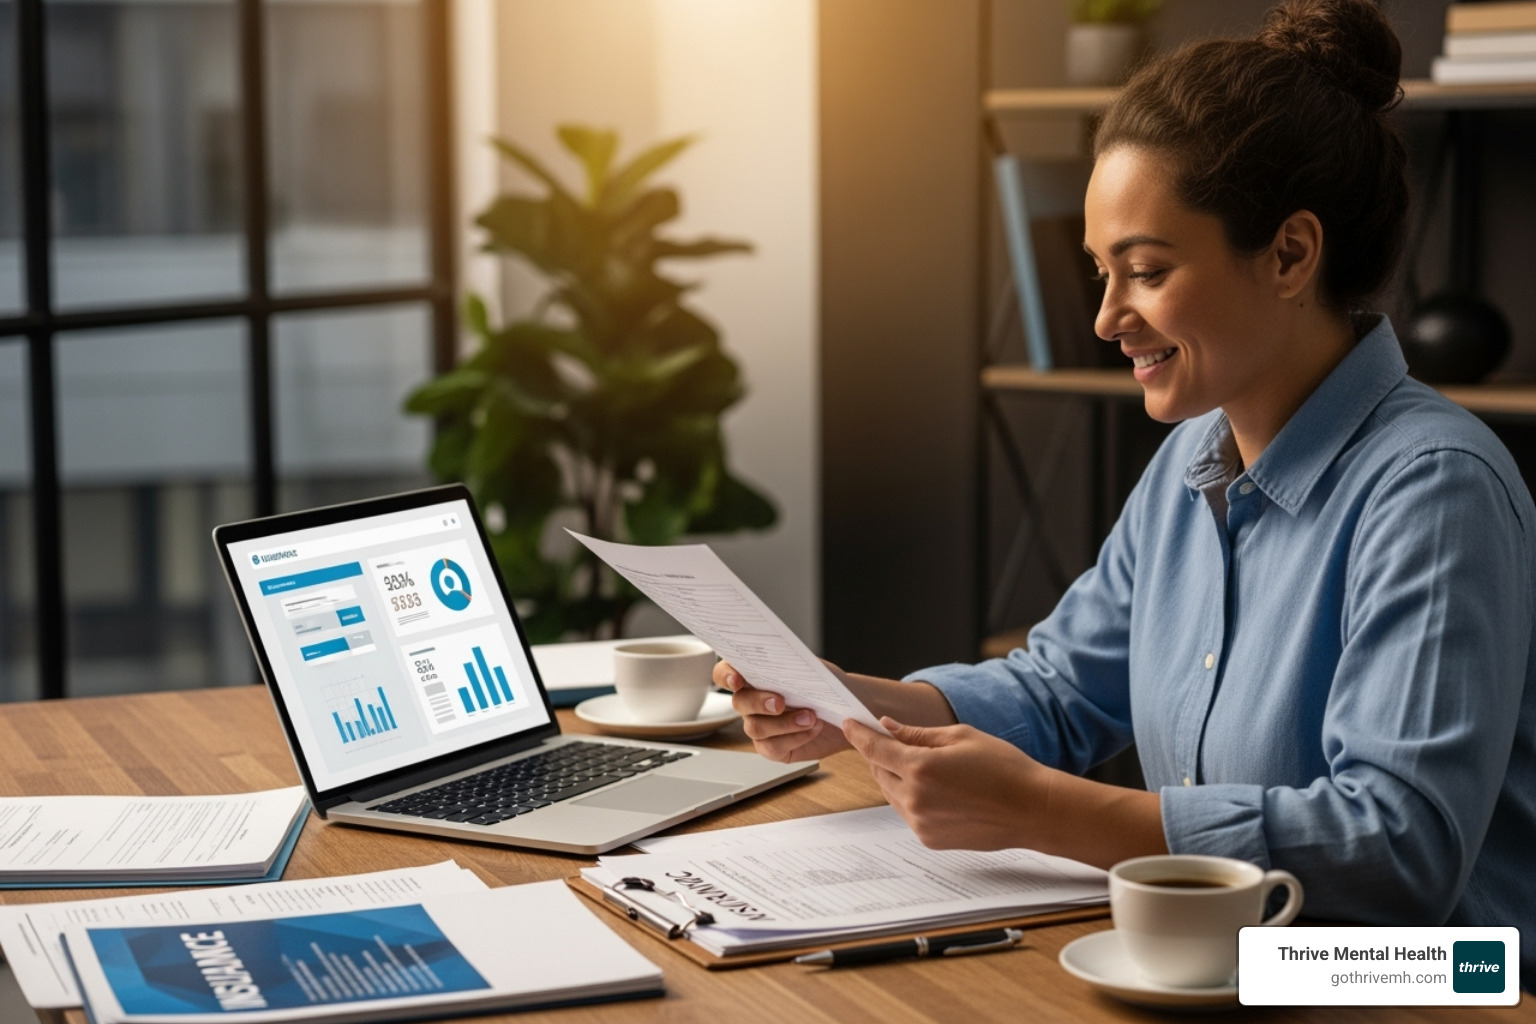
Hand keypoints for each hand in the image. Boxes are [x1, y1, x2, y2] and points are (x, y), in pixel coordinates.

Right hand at [715, 659, 852, 762]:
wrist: (848, 712)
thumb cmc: (828, 687)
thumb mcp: (814, 670)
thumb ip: (794, 665)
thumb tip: (782, 661)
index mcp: (755, 676)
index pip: (725, 674)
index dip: (726, 676)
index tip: (738, 680)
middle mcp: (752, 701)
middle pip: (738, 702)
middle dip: (759, 702)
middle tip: (780, 702)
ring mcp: (760, 725)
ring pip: (755, 727)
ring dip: (784, 722)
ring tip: (811, 717)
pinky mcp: (771, 748)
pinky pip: (771, 747)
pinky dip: (795, 737)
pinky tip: (813, 729)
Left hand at [843, 717, 1046, 850]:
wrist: (1032, 810)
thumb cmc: (1004, 768)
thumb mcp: (961, 737)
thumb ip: (918, 734)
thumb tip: (888, 727)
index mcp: (921, 768)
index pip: (875, 749)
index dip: (859, 734)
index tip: (849, 724)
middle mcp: (915, 798)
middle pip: (879, 771)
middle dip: (882, 755)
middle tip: (893, 741)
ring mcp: (920, 823)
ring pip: (891, 793)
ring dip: (896, 777)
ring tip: (926, 767)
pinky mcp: (929, 839)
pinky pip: (907, 812)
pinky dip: (911, 798)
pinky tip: (938, 790)